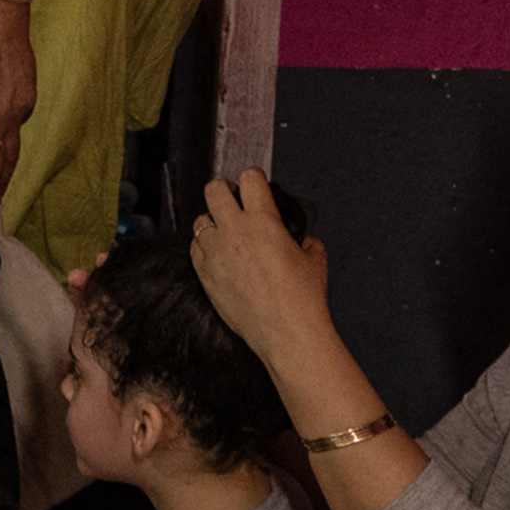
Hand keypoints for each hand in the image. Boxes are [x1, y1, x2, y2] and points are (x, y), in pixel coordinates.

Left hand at [187, 170, 333, 369]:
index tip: (255, 185)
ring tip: (225, 232)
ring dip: (212, 221)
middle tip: (233, 200)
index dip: (254, 179)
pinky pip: (194, 248)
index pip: (249, 178)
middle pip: (214, 189)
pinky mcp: (205, 274)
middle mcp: (234, 231)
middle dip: (224, 190)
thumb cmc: (301, 299)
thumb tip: (302, 241)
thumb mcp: (315, 258)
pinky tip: (218, 255)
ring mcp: (215, 253)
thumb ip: (304, 240)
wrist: (286, 332)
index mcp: (263, 220)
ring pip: (200, 220)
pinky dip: (204, 247)